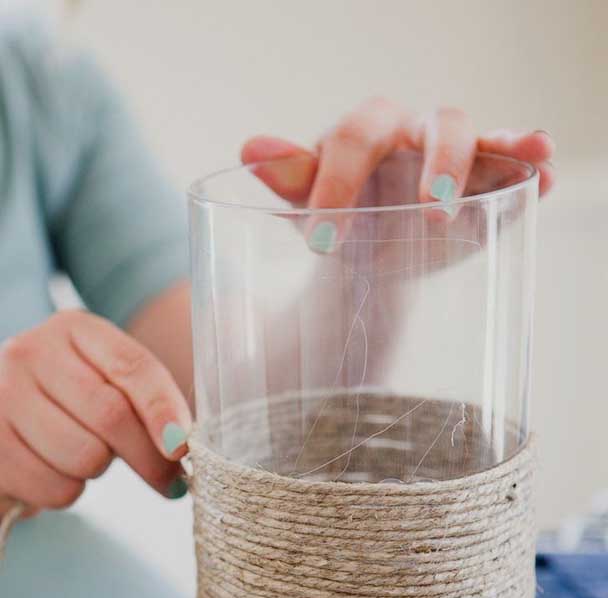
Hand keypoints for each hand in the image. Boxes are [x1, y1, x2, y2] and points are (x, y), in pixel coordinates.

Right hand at [0, 310, 191, 517]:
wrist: (3, 424)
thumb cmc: (68, 406)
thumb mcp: (105, 382)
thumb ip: (146, 402)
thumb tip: (181, 445)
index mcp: (74, 330)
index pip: (131, 367)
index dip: (163, 410)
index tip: (181, 447)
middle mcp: (31, 354)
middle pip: (111, 416)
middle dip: (149, 458)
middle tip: (169, 481)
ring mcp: (3, 397)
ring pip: (85, 457)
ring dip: (98, 472)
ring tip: (86, 459)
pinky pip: (55, 487)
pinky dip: (67, 492)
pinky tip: (56, 471)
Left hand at [241, 100, 554, 227]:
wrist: (368, 248)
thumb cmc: (339, 214)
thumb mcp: (311, 203)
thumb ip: (290, 178)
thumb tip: (251, 150)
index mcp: (366, 131)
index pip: (355, 138)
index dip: (339, 183)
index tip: (324, 240)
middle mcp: (415, 133)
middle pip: (437, 122)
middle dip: (438, 163)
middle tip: (430, 213)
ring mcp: (455, 155)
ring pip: (479, 135)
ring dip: (499, 147)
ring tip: (523, 156)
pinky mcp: (486, 183)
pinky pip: (512, 165)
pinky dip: (530, 165)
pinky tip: (544, 176)